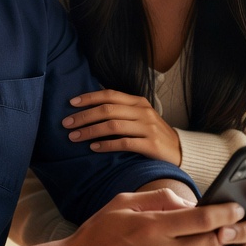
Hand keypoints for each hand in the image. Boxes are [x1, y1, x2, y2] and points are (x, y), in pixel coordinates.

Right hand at [53, 188, 245, 245]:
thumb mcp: (121, 204)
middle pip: (209, 244)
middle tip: (227, 228)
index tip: (237, 209)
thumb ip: (158, 200)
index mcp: (151, 227)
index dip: (226, 213)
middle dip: (222, 235)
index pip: (203, 220)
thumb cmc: (94, 237)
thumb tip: (190, 203)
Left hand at [64, 89, 181, 164]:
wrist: (180, 151)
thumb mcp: (140, 117)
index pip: (110, 94)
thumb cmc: (153, 134)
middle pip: (108, 109)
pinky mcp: (151, 145)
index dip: (89, 97)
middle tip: (66, 124)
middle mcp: (143, 112)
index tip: (71, 103)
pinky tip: (94, 148)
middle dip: (84, 116)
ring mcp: (148, 128)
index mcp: (138, 102)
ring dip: (90, 131)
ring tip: (74, 137)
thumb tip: (90, 109)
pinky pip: (124, 143)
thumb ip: (121, 111)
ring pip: (113, 125)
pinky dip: (106, 145)